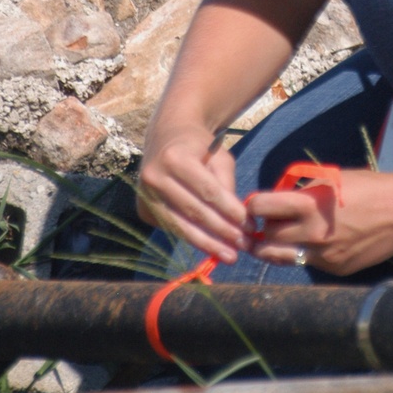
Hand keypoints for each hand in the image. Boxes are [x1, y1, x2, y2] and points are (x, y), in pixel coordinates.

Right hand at [137, 125, 252, 265]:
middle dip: (222, 231)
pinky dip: (193, 239)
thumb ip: (227, 185)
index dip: (229, 210)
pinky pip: (172, 229)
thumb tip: (237, 221)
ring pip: (181, 226)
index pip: (207, 190)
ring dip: (208, 244)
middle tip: (245, 245)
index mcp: (175, 158)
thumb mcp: (219, 156)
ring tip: (230, 255)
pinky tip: (211, 248)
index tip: (249, 225)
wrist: (167, 137)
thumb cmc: (200, 147)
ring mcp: (145, 196)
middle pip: (194, 211)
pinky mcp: (143, 211)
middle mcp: (155, 177)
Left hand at [247, 169, 392, 275]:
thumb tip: (279, 199)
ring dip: (275, 247)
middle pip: (266, 236)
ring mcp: (322, 255)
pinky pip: (308, 262)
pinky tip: (316, 242)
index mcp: (308, 204)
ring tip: (277, 238)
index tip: (256, 205)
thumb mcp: (330, 179)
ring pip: (281, 257)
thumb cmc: (368, 188)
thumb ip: (302, 190)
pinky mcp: (334, 269)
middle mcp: (311, 234)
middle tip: (267, 223)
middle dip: (263, 228)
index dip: (254, 205)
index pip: (261, 208)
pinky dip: (306, 253)